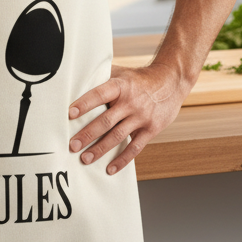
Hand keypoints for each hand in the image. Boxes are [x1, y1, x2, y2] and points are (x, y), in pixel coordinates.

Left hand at [67, 62, 191, 174]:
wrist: (171, 81)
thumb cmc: (140, 78)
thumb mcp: (122, 73)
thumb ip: (102, 77)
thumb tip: (77, 80)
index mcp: (120, 86)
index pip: (99, 94)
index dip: (84, 104)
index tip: (70, 114)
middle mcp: (130, 102)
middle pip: (106, 121)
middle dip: (87, 134)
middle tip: (72, 145)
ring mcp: (141, 117)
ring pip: (117, 136)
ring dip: (100, 149)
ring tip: (85, 159)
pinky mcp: (151, 130)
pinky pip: (135, 148)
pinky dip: (122, 160)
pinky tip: (110, 169)